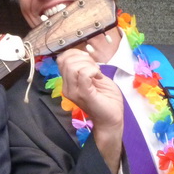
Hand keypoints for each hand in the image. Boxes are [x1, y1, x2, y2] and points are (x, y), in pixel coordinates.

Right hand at [56, 48, 124, 173]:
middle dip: (83, 58)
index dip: (75, 54)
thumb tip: (84, 56)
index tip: (90, 62)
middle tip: (95, 68)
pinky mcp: (84, 94)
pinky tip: (98, 77)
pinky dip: (93, 70)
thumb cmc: (106, 99)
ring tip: (97, 73)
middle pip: (66, 61)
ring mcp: (74, 92)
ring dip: (88, 64)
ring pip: (73, 66)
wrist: (111, 119)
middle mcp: (67, 87)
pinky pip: (83, 74)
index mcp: (68, 82)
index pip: (62, 59)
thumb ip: (87, 68)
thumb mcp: (96, 79)